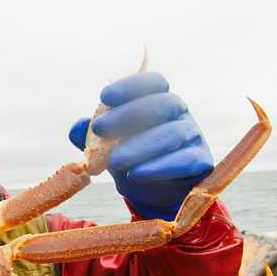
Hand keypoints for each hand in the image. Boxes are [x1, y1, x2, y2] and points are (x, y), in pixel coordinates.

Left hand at [68, 72, 212, 220]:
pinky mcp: (200, 163)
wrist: (155, 192)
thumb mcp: (108, 147)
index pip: (153, 82)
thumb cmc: (132, 159)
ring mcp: (193, 137)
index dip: (130, 85)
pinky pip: (186, 160)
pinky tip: (136, 174)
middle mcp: (179, 114)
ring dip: (141, 145)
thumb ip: (91, 137)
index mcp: (159, 102)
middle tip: (100, 129)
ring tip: (114, 160)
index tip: (104, 96)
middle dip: (129, 114)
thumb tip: (76, 128)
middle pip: (163, 103)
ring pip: (174, 133)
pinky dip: (160, 167)